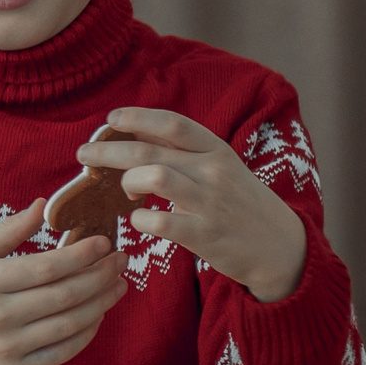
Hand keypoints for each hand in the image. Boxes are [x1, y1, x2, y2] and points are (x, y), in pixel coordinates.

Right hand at [0, 199, 126, 364]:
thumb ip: (7, 232)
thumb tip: (42, 205)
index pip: (47, 267)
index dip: (82, 254)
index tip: (104, 242)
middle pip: (65, 295)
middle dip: (100, 275)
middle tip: (121, 260)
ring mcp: (8, 346)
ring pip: (70, 324)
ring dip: (101, 303)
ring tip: (118, 285)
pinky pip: (61, 352)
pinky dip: (85, 335)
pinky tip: (96, 315)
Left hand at [78, 108, 306, 301]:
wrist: (281, 247)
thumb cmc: (239, 203)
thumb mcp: (219, 167)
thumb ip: (182, 149)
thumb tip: (138, 129)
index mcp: (216, 149)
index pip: (172, 123)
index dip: (137, 117)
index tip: (111, 118)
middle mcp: (213, 171)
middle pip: (149, 151)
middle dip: (108, 150)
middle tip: (84, 155)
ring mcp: (210, 202)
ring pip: (154, 176)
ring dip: (128, 181)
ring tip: (126, 190)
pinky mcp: (206, 235)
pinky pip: (161, 221)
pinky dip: (141, 220)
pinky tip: (139, 221)